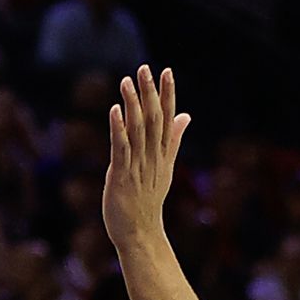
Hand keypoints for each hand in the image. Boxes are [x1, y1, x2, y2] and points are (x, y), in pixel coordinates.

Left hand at [103, 65, 190, 250]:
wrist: (140, 231)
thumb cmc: (148, 198)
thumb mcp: (164, 165)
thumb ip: (173, 139)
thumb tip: (185, 115)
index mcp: (163, 153)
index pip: (169, 118)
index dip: (168, 94)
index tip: (167, 71)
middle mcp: (154, 156)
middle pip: (155, 119)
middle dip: (150, 93)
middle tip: (145, 68)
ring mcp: (139, 165)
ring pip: (138, 130)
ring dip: (133, 104)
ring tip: (126, 81)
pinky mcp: (122, 175)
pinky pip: (121, 148)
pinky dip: (118, 128)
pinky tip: (114, 111)